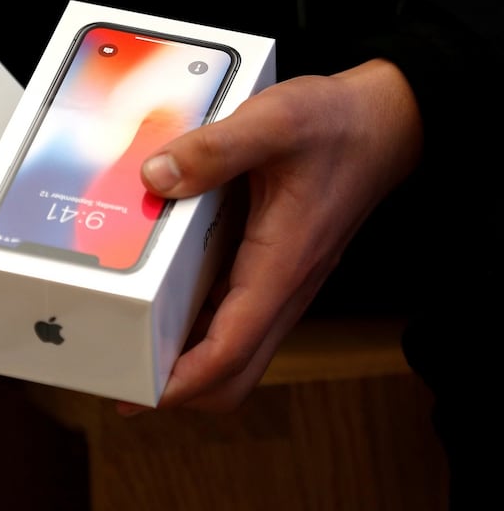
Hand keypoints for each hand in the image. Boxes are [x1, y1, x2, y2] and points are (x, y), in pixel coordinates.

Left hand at [120, 58, 422, 414]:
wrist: (389, 121)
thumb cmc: (338, 124)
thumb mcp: (273, 121)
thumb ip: (214, 148)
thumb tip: (154, 178)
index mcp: (282, 264)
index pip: (230, 348)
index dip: (184, 380)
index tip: (139, 392)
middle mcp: (285, 287)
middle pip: (235, 371)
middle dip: (182, 389)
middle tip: (124, 382)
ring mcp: (284, 283)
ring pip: (238, 351)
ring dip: (190, 363)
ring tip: (133, 352)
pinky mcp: (278, 269)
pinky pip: (238, 318)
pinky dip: (202, 329)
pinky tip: (164, 303)